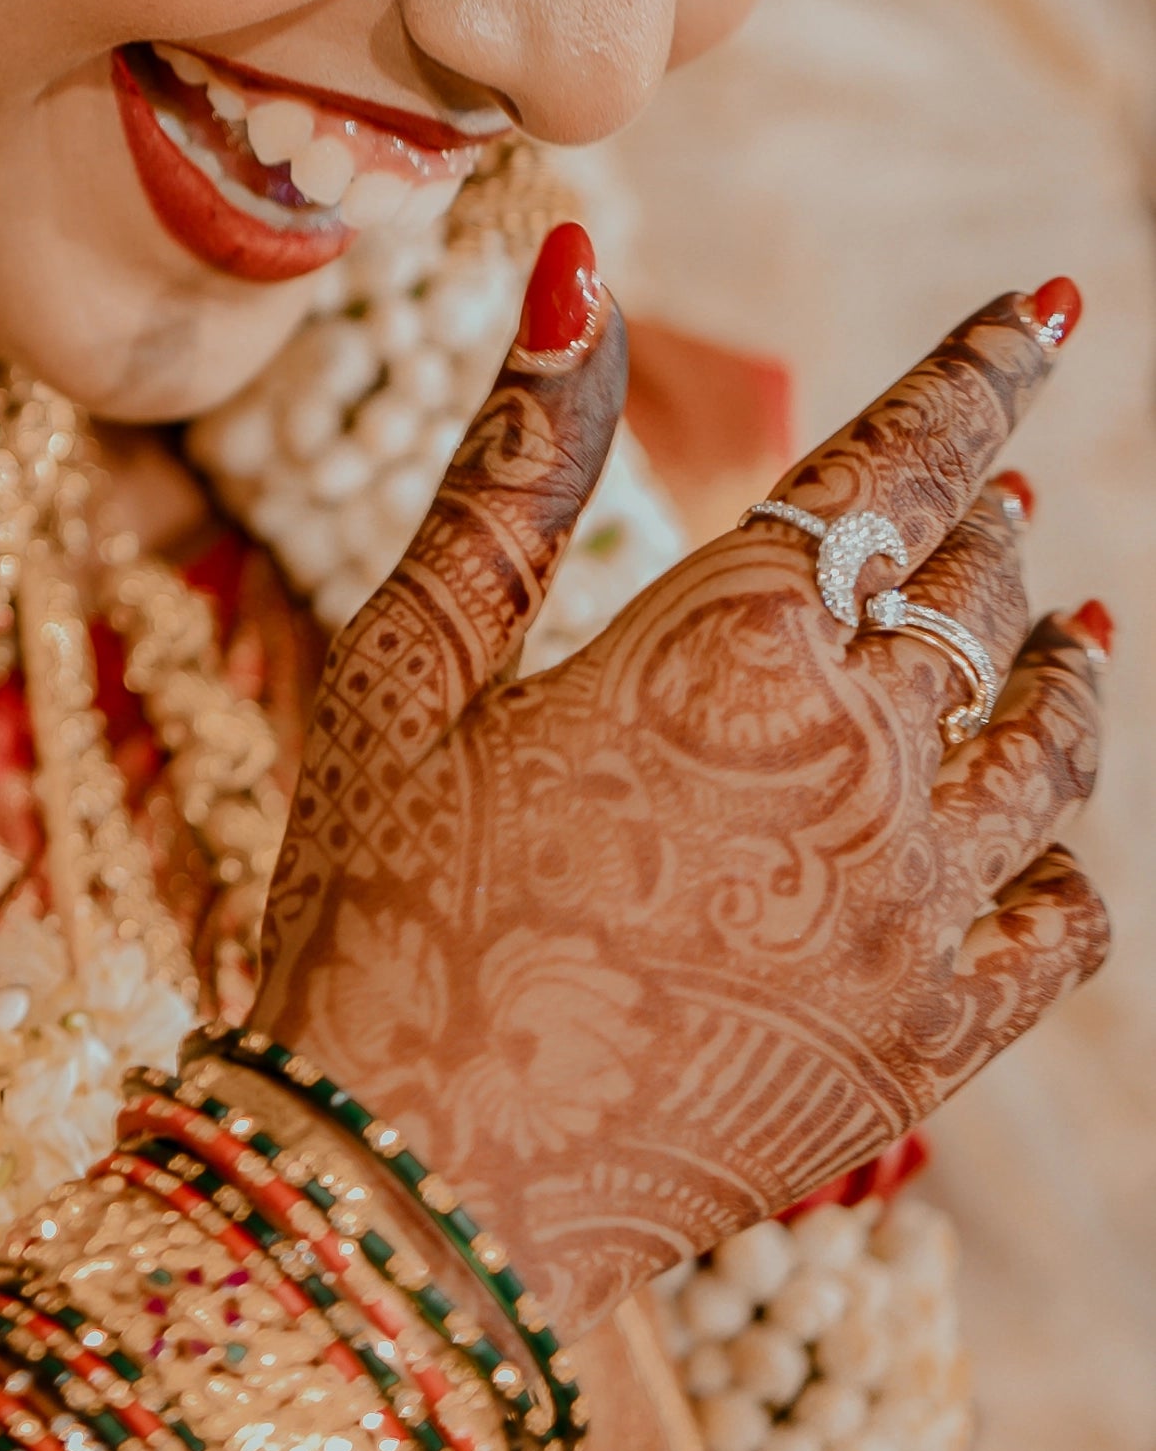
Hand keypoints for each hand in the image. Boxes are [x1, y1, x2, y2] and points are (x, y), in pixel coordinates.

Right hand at [250, 231, 1105, 1327]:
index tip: (1038, 310)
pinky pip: (1065, 924)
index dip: (974, 375)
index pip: (898, 465)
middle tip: (978, 481)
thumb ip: (513, 467)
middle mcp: (861, 766)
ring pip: (1052, 748)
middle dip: (979, 520)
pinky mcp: (926, 1045)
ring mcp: (912, 916)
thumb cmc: (380, 901)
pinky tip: (1046, 833)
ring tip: (1061, 625)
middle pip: (973, 594)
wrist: (409, 1180)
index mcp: (731, 650)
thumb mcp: (412, 663)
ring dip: (1056, 665)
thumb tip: (570, 269)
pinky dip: (1070, 856)